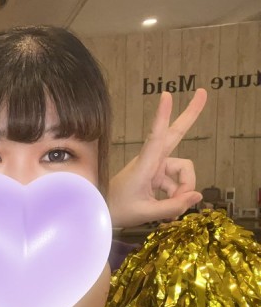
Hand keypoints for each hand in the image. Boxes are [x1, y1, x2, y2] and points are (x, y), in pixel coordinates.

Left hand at [108, 88, 206, 228]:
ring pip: (183, 172)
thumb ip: (173, 206)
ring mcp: (155, 167)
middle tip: (203, 92)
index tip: (166, 95)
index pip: (156, 136)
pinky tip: (169, 211)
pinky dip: (176, 197)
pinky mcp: (156, 175)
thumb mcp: (146, 213)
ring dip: (182, 190)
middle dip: (189, 115)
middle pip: (175, 135)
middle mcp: (152, 161)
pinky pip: (176, 183)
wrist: (103, 213)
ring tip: (171, 210)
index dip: (162, 116)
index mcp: (145, 165)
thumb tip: (197, 195)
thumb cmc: (118, 210)